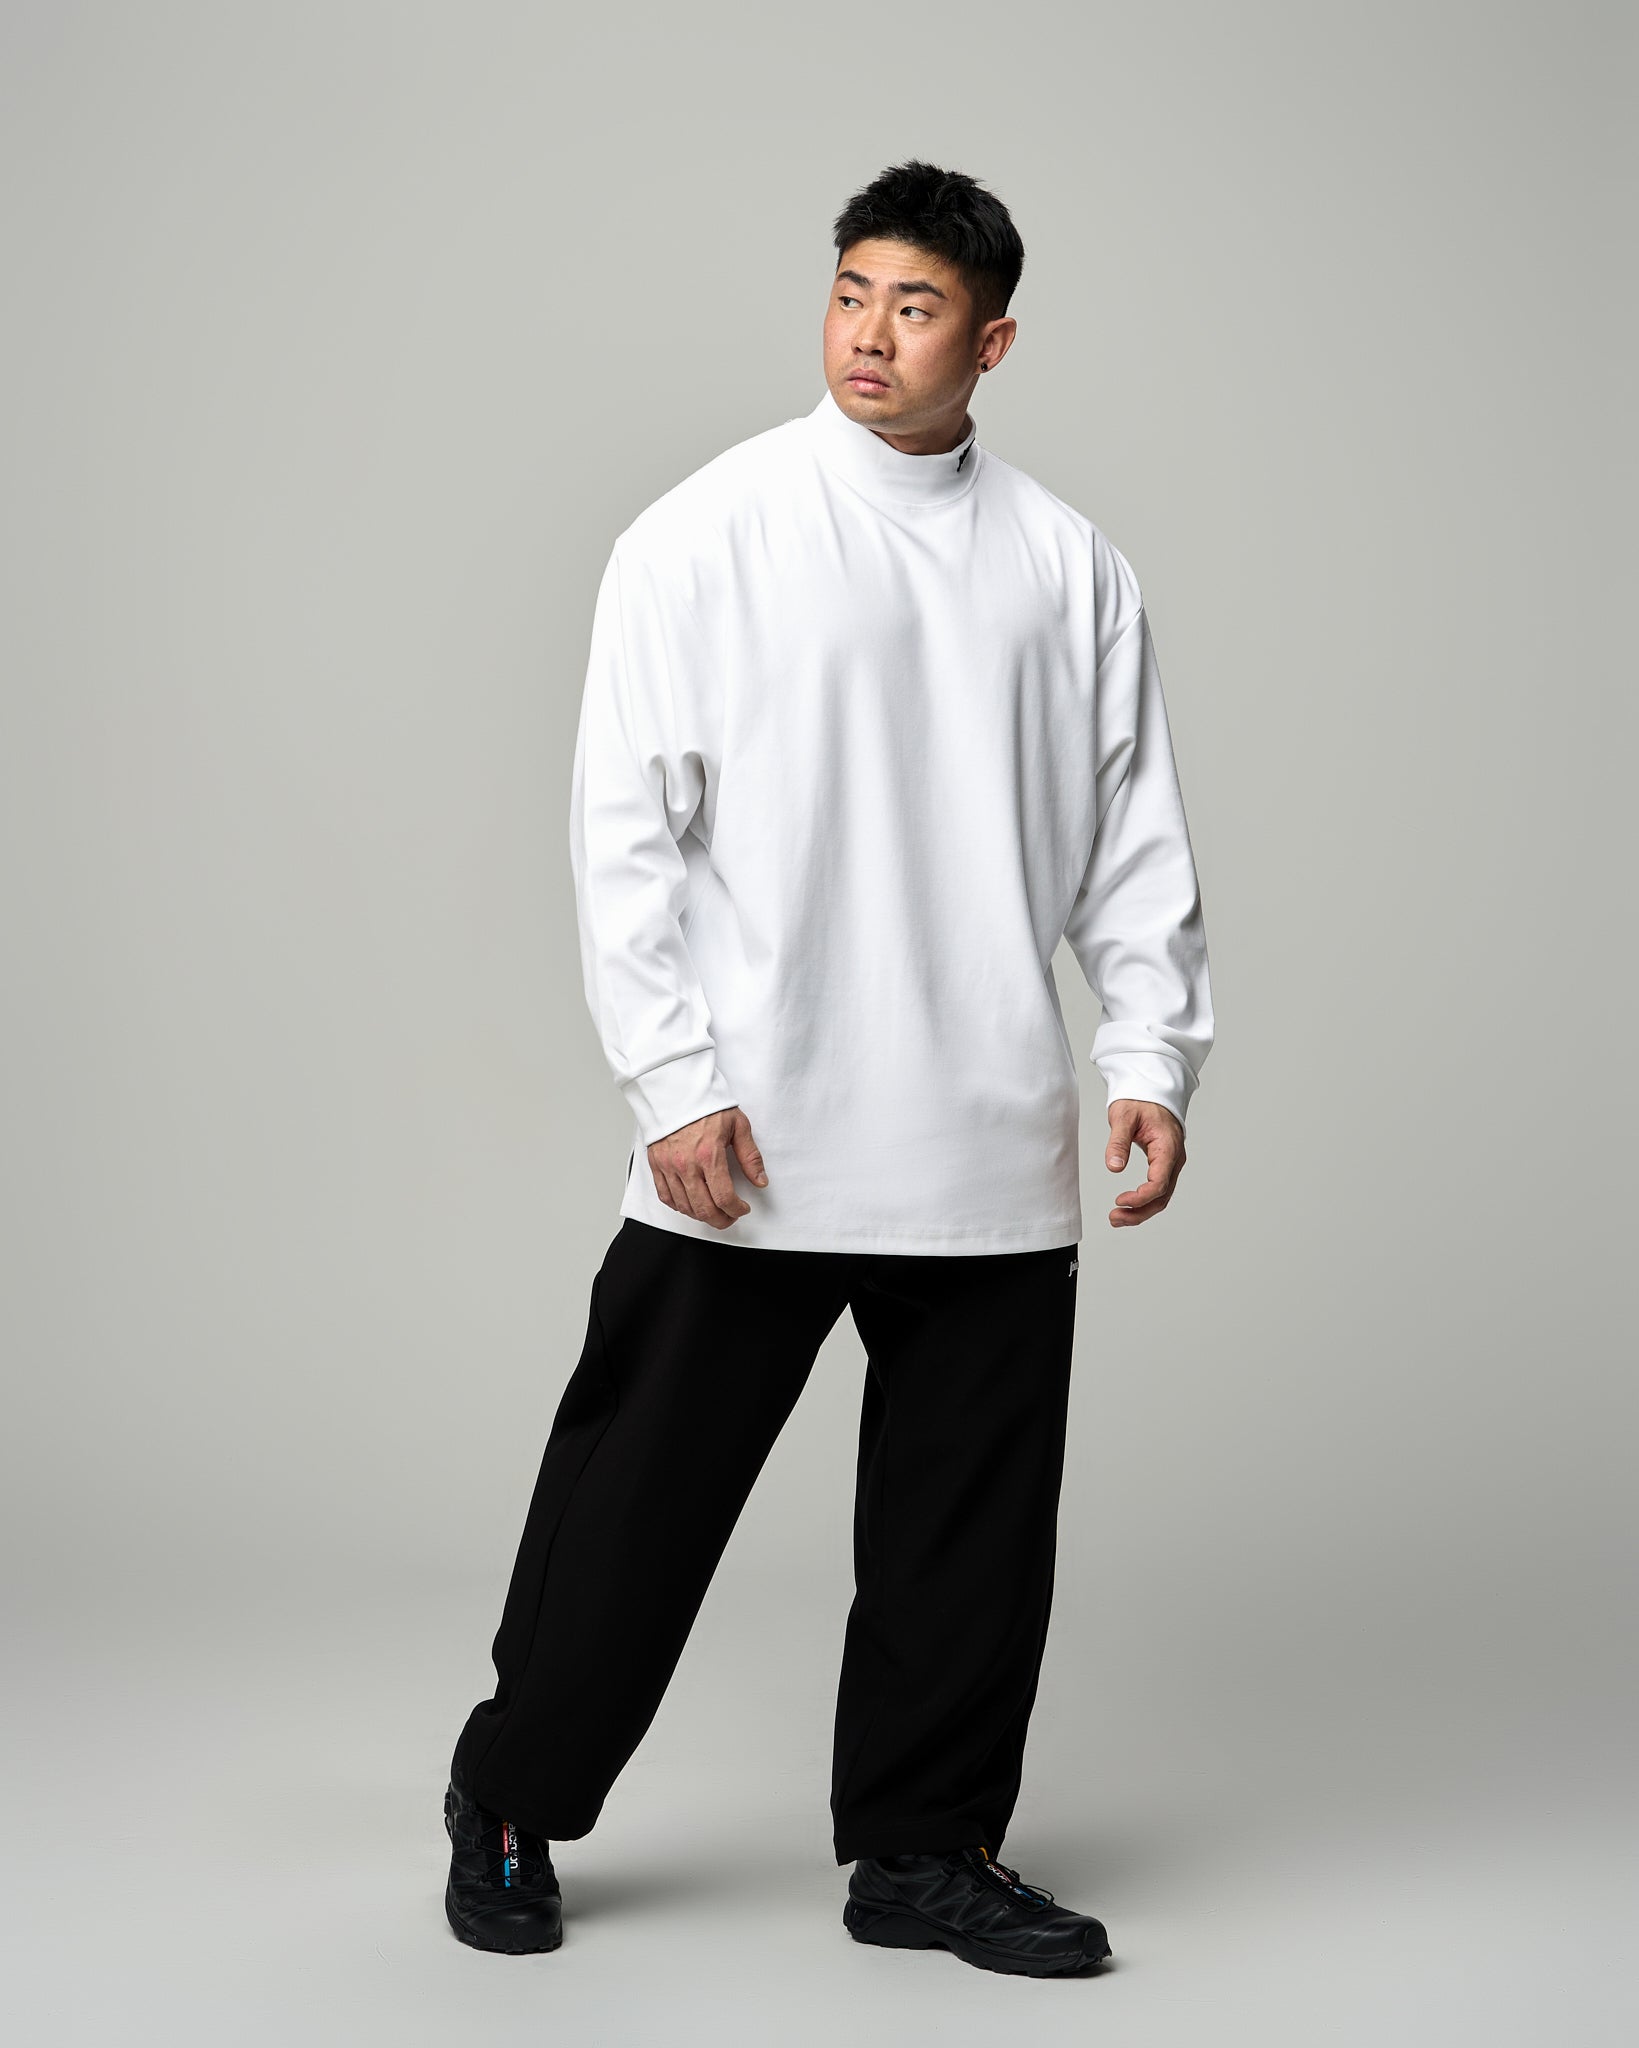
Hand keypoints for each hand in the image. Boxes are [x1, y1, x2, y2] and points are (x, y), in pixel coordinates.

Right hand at [648, 1106, 768, 1227]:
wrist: (676, 1089)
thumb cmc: (706, 1104)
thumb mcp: (738, 1125)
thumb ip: (750, 1156)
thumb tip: (760, 1180)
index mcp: (708, 1154)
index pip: (724, 1197)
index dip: (736, 1209)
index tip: (742, 1208)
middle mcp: (686, 1164)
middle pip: (703, 1208)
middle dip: (721, 1220)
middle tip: (730, 1216)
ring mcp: (669, 1166)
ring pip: (684, 1206)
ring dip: (701, 1216)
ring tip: (713, 1212)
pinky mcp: (656, 1164)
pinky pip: (665, 1196)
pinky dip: (679, 1206)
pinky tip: (690, 1204)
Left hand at [1105, 1099, 1185, 1226]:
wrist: (1151, 1090)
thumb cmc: (1140, 1100)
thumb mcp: (1124, 1117)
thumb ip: (1119, 1143)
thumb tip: (1114, 1168)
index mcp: (1168, 1148)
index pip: (1159, 1183)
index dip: (1141, 1197)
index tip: (1120, 1201)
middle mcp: (1174, 1159)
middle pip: (1162, 1197)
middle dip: (1139, 1212)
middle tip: (1115, 1218)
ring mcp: (1171, 1163)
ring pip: (1161, 1197)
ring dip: (1141, 1211)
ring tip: (1117, 1218)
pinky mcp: (1164, 1164)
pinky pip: (1158, 1189)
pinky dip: (1144, 1201)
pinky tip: (1127, 1207)